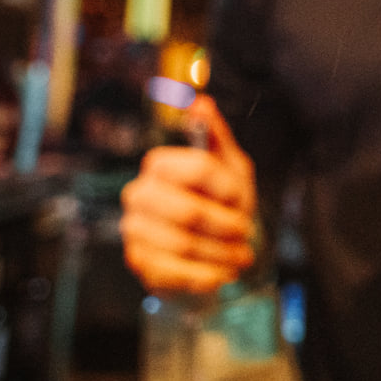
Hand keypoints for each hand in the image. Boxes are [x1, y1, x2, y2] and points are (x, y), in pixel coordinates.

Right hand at [119, 96, 257, 293]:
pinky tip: (222, 275)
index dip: (228, 189)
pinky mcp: (138, 262)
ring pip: (185, 245)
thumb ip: (215, 135)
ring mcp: (134, 229)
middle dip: (226, 227)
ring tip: (240, 257)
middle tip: (245, 234)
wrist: (205, 248)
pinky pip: (175, 273)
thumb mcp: (228, 166)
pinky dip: (206, 277)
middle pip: (190, 211)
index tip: (242, 200)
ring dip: (221, 254)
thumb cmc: (219, 203)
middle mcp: (139, 194)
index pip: (198, 169)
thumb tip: (202, 103)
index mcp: (159, 164)